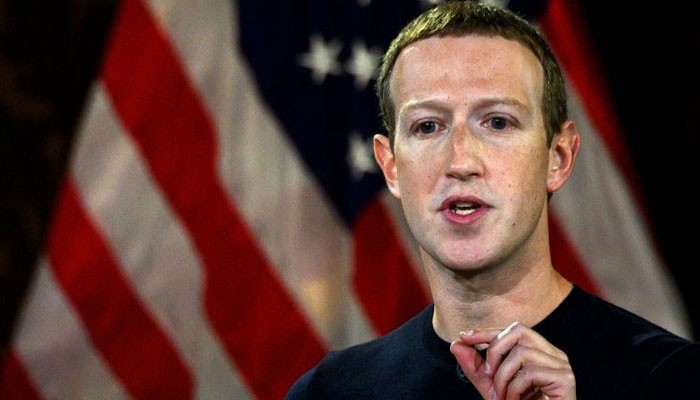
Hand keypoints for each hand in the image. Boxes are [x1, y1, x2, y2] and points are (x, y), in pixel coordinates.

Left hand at [450, 322, 574, 399]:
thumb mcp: (491, 387)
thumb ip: (475, 367)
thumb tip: (455, 343)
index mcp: (539, 352)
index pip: (512, 331)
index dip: (487, 331)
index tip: (464, 336)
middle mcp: (553, 354)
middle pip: (519, 330)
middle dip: (495, 350)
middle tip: (488, 376)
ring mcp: (561, 365)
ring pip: (522, 352)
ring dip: (503, 377)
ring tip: (502, 397)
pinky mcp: (565, 378)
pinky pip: (530, 372)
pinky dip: (515, 389)